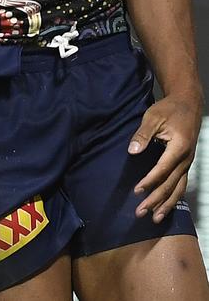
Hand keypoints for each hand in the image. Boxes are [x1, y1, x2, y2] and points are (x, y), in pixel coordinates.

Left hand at [129, 91, 202, 221]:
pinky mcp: (187, 163)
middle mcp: (186, 159)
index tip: (136, 191)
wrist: (188, 104)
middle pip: (171, 185)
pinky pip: (182, 184)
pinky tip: (166, 207)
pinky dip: (174, 197)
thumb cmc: (169, 109)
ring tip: (155, 218)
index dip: (149, 182)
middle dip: (155, 200)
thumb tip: (132, 151)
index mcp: (179, 148)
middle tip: (140, 212)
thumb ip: (143, 134)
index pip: (162, 170)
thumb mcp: (153, 117)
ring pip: (178, 189)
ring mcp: (188, 163)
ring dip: (166, 204)